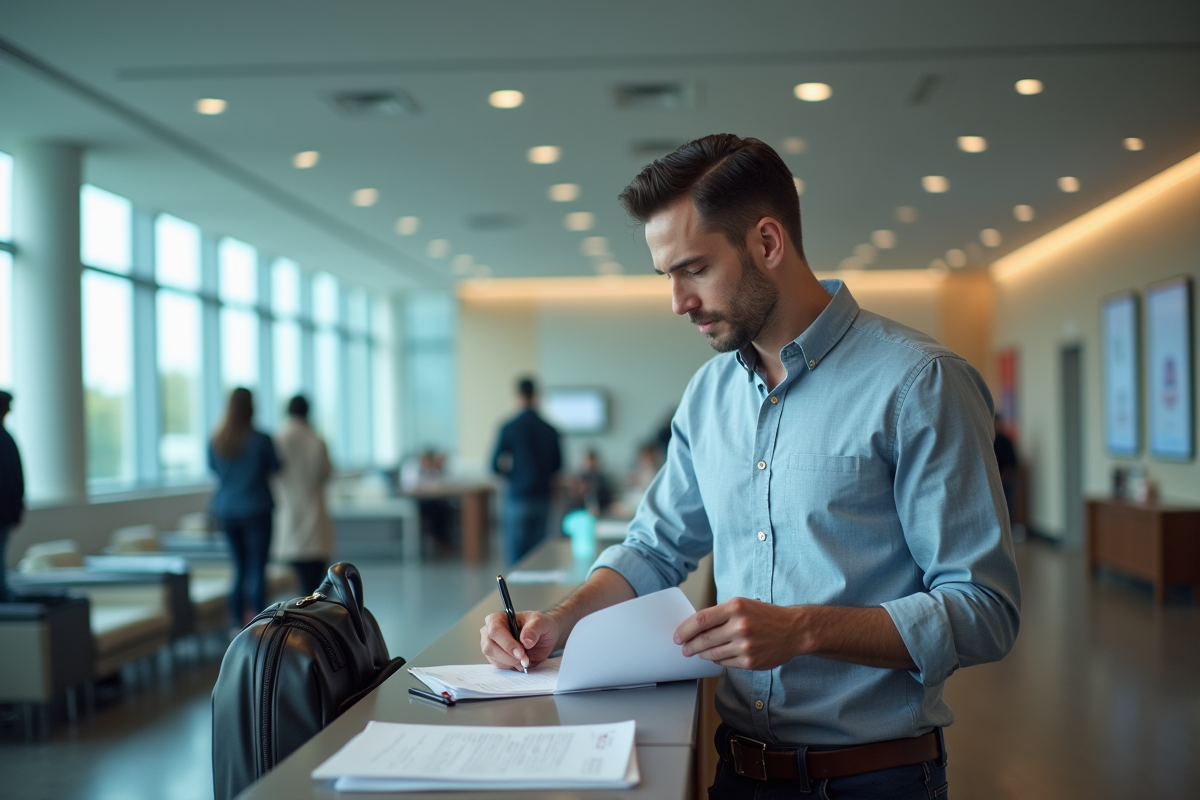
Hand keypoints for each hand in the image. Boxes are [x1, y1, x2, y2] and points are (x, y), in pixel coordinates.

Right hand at [480, 610, 560, 671]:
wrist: (543, 637)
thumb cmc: (538, 625)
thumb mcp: (541, 622)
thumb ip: (533, 629)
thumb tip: (526, 641)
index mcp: (498, 618)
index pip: (495, 631)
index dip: (507, 643)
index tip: (520, 652)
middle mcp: (490, 632)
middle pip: (489, 647)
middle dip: (508, 656)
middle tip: (524, 659)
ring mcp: (491, 646)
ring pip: (494, 659)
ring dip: (511, 663)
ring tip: (525, 658)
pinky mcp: (495, 658)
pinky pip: (499, 666)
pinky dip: (511, 667)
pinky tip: (520, 661)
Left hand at [674, 597, 800, 670]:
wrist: (793, 630)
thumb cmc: (765, 615)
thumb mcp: (742, 605)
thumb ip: (720, 614)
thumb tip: (695, 627)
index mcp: (735, 607)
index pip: (701, 620)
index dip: (685, 630)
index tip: (678, 636)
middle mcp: (740, 626)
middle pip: (704, 639)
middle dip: (690, 646)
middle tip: (684, 648)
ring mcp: (745, 646)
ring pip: (712, 654)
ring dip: (702, 654)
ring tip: (698, 652)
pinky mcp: (750, 661)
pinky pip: (725, 663)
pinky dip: (717, 660)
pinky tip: (717, 656)